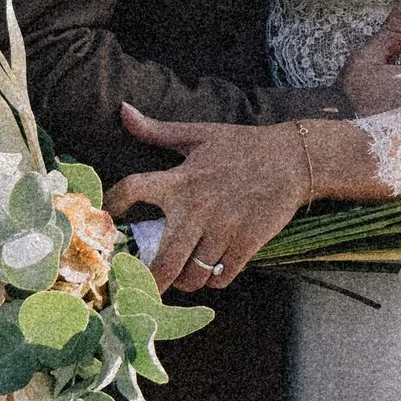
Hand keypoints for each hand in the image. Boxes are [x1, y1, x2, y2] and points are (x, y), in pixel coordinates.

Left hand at [114, 109, 313, 292]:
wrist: (293, 159)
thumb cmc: (242, 146)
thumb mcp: (198, 134)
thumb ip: (157, 130)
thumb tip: (122, 110)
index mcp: (181, 179)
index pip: (134, 188)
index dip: (115, 203)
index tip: (108, 218)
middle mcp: (198, 208)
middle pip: (164, 262)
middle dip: (150, 283)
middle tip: (143, 291)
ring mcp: (224, 229)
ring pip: (194, 275)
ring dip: (186, 281)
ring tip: (185, 276)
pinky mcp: (248, 243)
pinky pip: (222, 277)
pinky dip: (215, 280)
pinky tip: (214, 271)